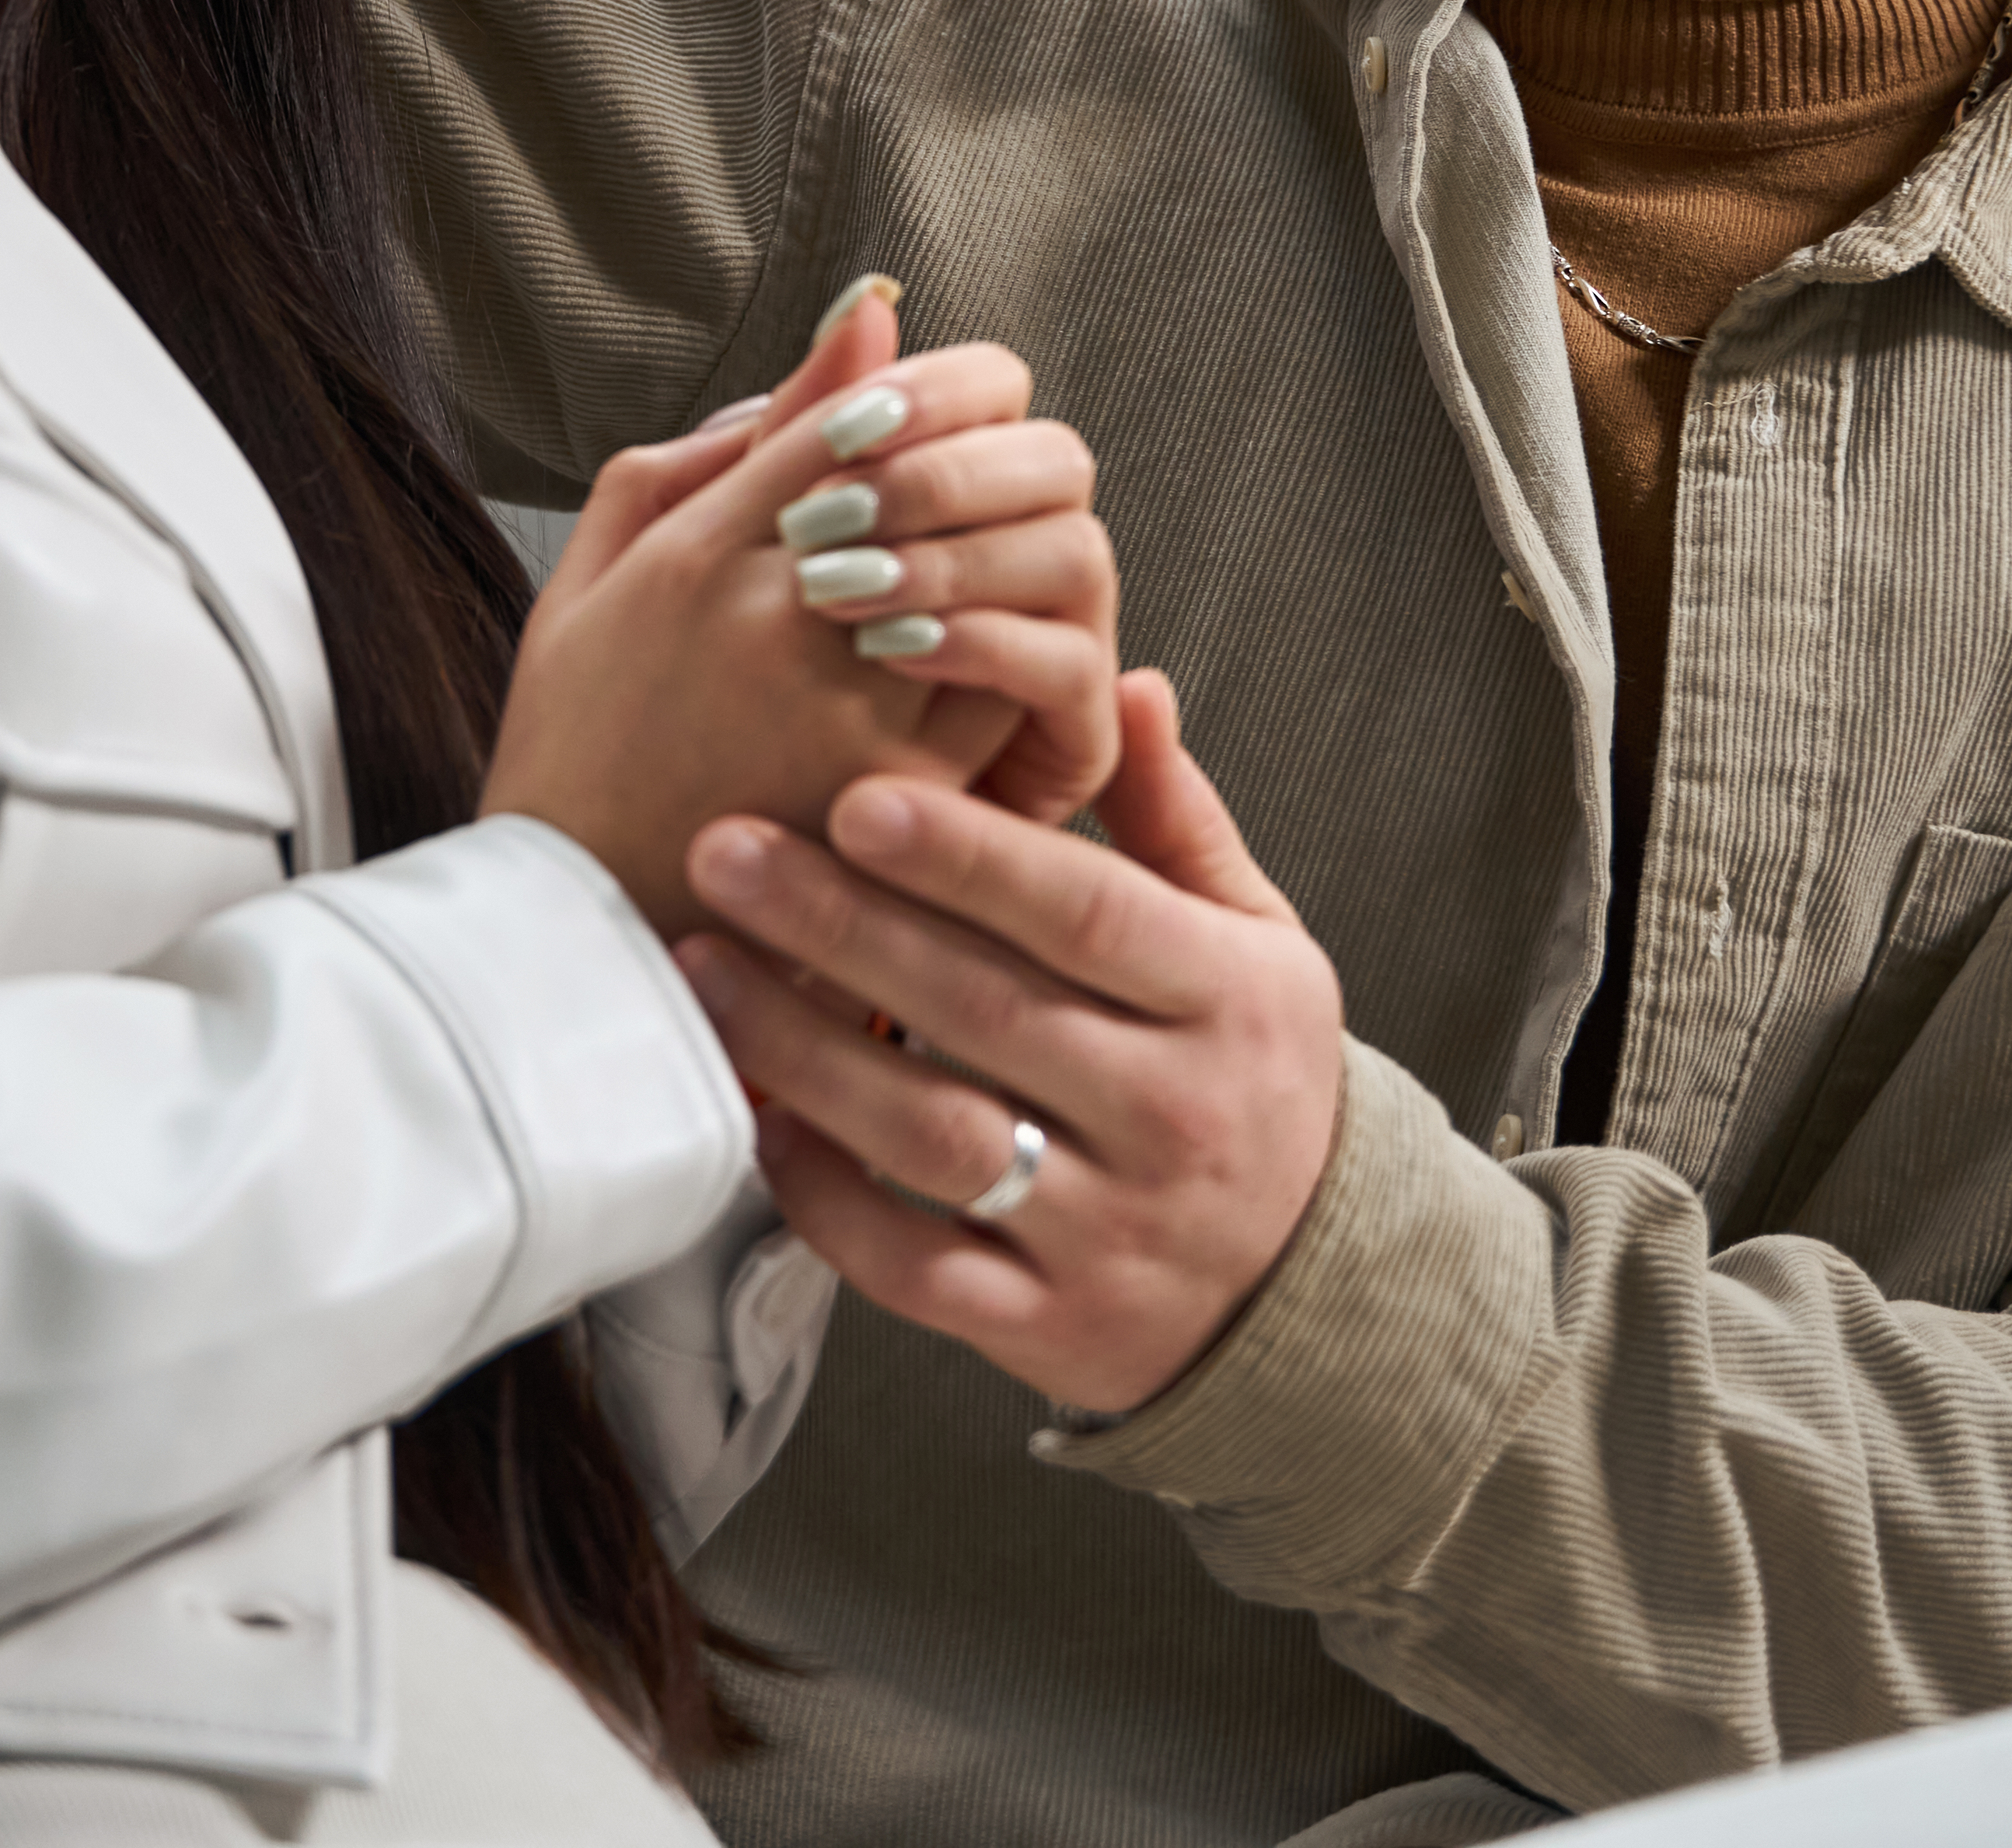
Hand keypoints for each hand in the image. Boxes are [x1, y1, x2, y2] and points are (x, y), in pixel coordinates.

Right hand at [484, 284, 1121, 940]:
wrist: (579, 931)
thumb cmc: (579, 742)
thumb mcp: (594, 574)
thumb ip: (699, 453)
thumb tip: (817, 352)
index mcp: (693, 556)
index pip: (837, 417)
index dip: (900, 390)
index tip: (918, 390)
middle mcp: (775, 618)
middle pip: (926, 479)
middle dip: (962, 454)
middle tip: (972, 457)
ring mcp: (845, 707)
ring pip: (985, 569)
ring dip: (997, 545)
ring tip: (980, 553)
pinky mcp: (901, 792)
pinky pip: (1003, 682)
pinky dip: (1010, 647)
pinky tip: (981, 647)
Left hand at [677, 672, 1342, 1415]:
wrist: (1307, 1295)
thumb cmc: (1251, 1079)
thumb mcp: (1257, 945)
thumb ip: (1178, 820)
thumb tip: (1126, 685)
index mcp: (1229, 1002)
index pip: (1086, 913)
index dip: (969, 855)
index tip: (855, 797)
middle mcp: (1174, 1116)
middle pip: (986, 1010)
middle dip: (841, 925)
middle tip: (722, 849)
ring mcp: (1109, 1232)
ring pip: (935, 1136)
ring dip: (805, 1051)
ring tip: (703, 966)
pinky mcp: (1046, 1327)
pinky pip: (914, 1267)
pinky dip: (827, 1198)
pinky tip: (758, 1118)